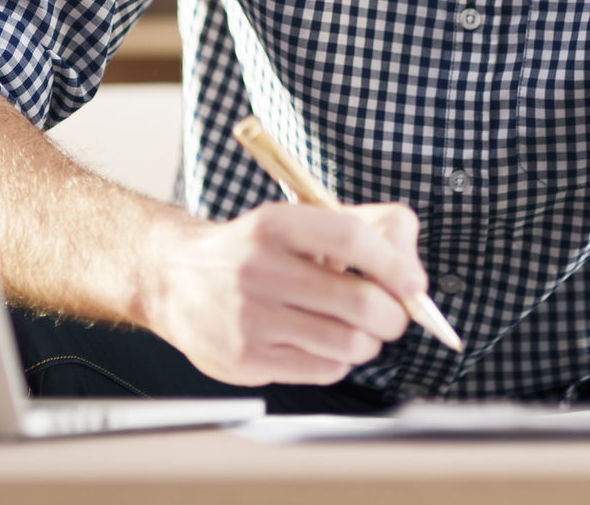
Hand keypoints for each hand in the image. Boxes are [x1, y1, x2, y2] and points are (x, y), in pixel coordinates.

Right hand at [140, 201, 424, 385]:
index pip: (350, 238)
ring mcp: (249, 318)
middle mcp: (257, 269)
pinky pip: (324, 369)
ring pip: (348, 343)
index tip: (414, 284)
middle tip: (393, 316)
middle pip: (358, 301)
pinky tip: (323, 344)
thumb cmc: (256, 250)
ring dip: (368, 342)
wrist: (174, 279)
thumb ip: (365, 229)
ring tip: (358, 331)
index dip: (394, 264)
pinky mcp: (246, 359)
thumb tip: (414, 275)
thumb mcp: (299, 219)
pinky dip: (339, 360)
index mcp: (274, 224)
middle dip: (393, 316)